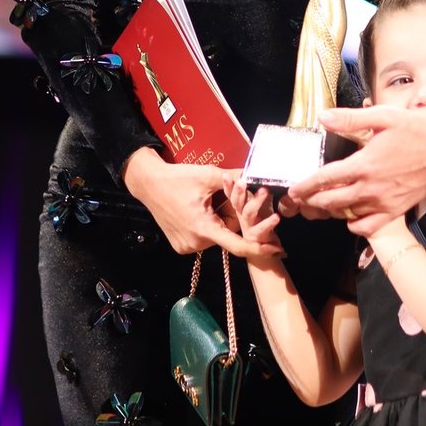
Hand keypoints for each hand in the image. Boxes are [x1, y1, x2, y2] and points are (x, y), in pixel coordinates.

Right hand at [122, 149, 279, 257]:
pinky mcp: (181, 245)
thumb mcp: (209, 175)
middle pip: (226, 232)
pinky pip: (203, 236)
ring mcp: (187, 247)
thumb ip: (236, 178)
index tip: (277, 249)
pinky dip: (207, 223)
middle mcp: (196, 243)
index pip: (237, 245)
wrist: (148, 184)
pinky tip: (196, 207)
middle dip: (231, 215)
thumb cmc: (178, 178)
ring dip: (218, 219)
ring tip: (203, 200)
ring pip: (216, 234)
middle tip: (221, 197)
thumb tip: (260, 175)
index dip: (259, 248)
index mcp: (204, 228)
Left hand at [287, 106, 425, 237]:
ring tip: (320, 205)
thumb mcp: (384, 116)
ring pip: (347, 216)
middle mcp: (371, 188)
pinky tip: (350, 215)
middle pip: (331, 202)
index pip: (325, 179)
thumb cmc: (416, 129)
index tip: (292, 191)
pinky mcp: (396, 211)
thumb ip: (351, 119)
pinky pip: (368, 228)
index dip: (305, 186)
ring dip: (330, 212)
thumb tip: (323, 117)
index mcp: (364, 164)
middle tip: (299, 200)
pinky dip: (354, 225)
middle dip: (311, 202)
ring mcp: (383, 203)